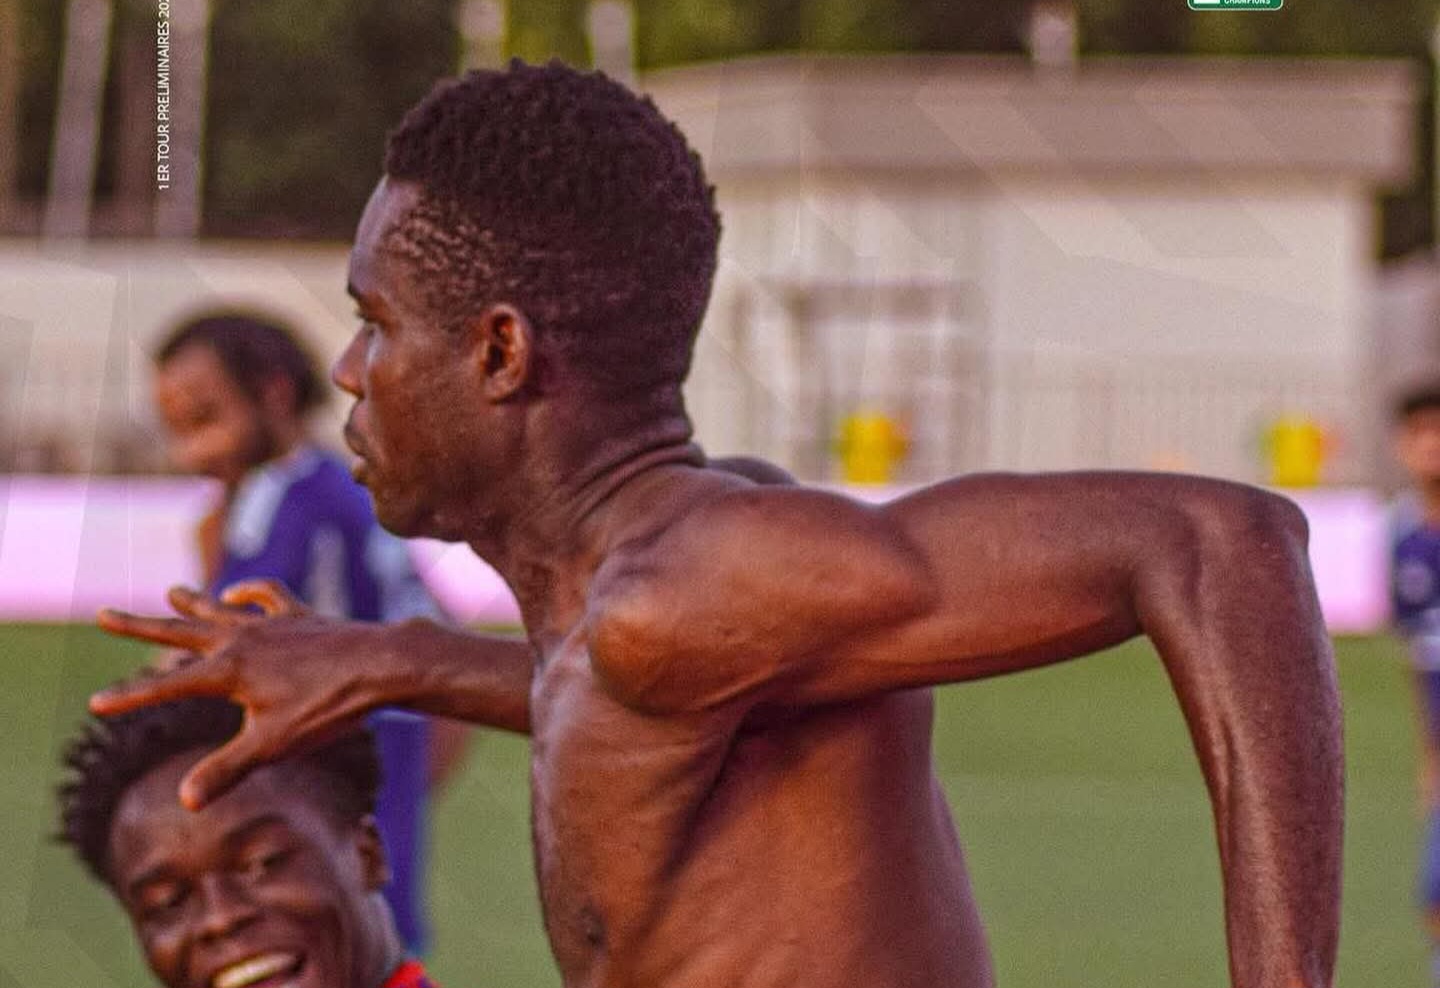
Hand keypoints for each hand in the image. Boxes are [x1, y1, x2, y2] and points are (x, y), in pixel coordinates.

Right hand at [92, 580, 385, 809]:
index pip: (167, 686)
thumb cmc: (329, 706)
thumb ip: (227, 769)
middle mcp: (243, 639)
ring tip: (172, 590)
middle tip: (103, 614)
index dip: (131, 696)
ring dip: (194, 602)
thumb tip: (187, 801)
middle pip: (181, 630)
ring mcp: (273, 623)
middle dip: (140, 625)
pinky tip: (241, 595)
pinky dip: (251, 593)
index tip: (95, 701)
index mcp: (229, 671)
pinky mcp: (301, 617)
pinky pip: (269, 596)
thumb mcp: (274, 744)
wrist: (382, 664)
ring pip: (221, 608)